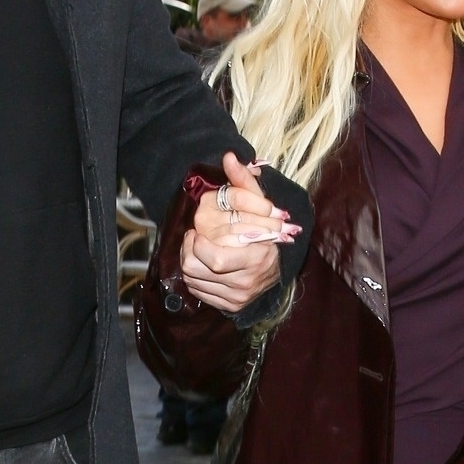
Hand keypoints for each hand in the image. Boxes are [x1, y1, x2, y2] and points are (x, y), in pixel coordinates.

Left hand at [180, 152, 299, 314]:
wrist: (277, 270)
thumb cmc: (266, 233)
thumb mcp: (259, 205)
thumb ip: (244, 182)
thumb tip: (230, 157)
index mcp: (255, 258)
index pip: (213, 259)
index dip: (196, 246)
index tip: (196, 233)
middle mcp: (246, 282)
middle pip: (196, 271)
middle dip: (187, 252)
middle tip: (191, 239)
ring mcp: (238, 297)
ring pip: (194, 282)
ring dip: (189, 263)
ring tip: (196, 250)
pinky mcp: (230, 306)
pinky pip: (199, 292)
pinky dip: (195, 278)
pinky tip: (202, 266)